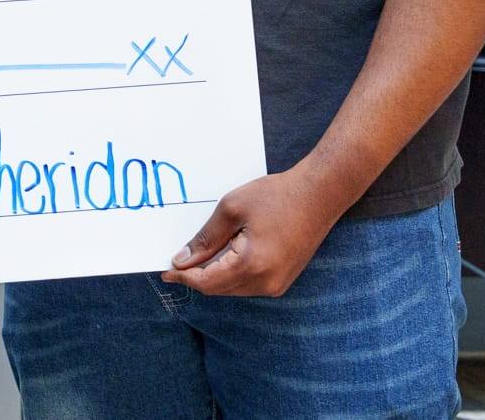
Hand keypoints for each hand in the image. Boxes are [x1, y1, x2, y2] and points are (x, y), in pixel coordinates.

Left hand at [160, 168, 346, 296]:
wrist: (319, 195)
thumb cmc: (276, 196)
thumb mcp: (231, 210)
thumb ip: (205, 239)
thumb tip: (182, 260)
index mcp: (251, 266)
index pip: (206, 283)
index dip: (183, 277)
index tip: (165, 271)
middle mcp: (266, 283)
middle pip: (218, 289)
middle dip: (196, 276)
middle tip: (178, 259)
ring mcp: (278, 285)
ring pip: (233, 288)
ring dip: (214, 275)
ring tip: (200, 254)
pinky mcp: (284, 280)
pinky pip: (248, 284)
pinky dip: (231, 273)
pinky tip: (223, 255)